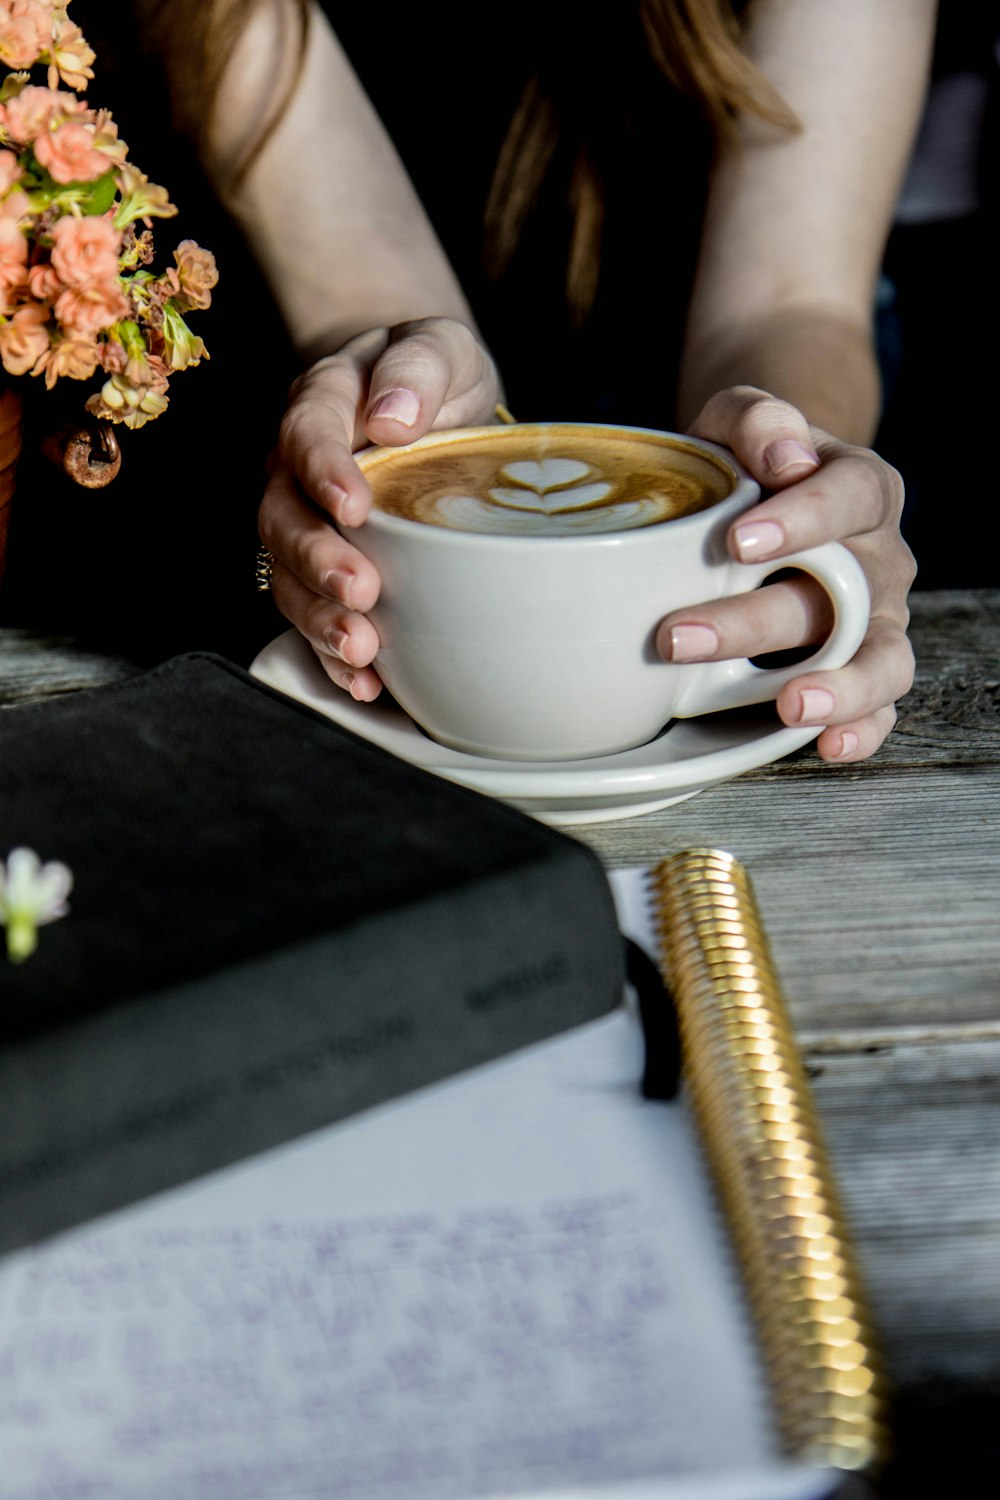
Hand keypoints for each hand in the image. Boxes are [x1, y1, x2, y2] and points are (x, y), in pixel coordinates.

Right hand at [258, 317, 502, 698]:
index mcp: (323, 403)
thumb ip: (419, 365)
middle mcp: (296, 468)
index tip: (354, 506)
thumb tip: (392, 415)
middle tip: (361, 592)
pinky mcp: (323, 567)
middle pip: (283, 518)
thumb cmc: (431, 376)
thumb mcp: (442, 344)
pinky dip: (331, 654)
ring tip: (361, 651)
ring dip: (318, 619)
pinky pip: (312, 613)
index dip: (322, 471)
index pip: (305, 433)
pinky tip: (364, 680)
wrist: (425, 407)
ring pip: (286, 575)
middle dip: (316, 561)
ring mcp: (304, 522)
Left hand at [655, 386, 915, 760]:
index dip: (802, 519)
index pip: (851, 497)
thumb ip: (758, 419)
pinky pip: (880, 706)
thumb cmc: (748, 464)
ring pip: (883, 658)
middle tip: (677, 637)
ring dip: (839, 686)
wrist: (763, 498)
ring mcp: (878, 620)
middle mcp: (880, 558)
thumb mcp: (739, 419)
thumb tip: (783, 453)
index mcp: (861, 488)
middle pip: (846, 593)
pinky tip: (827, 745)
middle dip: (759, 622)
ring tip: (790, 704)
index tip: (738, 542)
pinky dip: (862, 729)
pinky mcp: (860, 668)